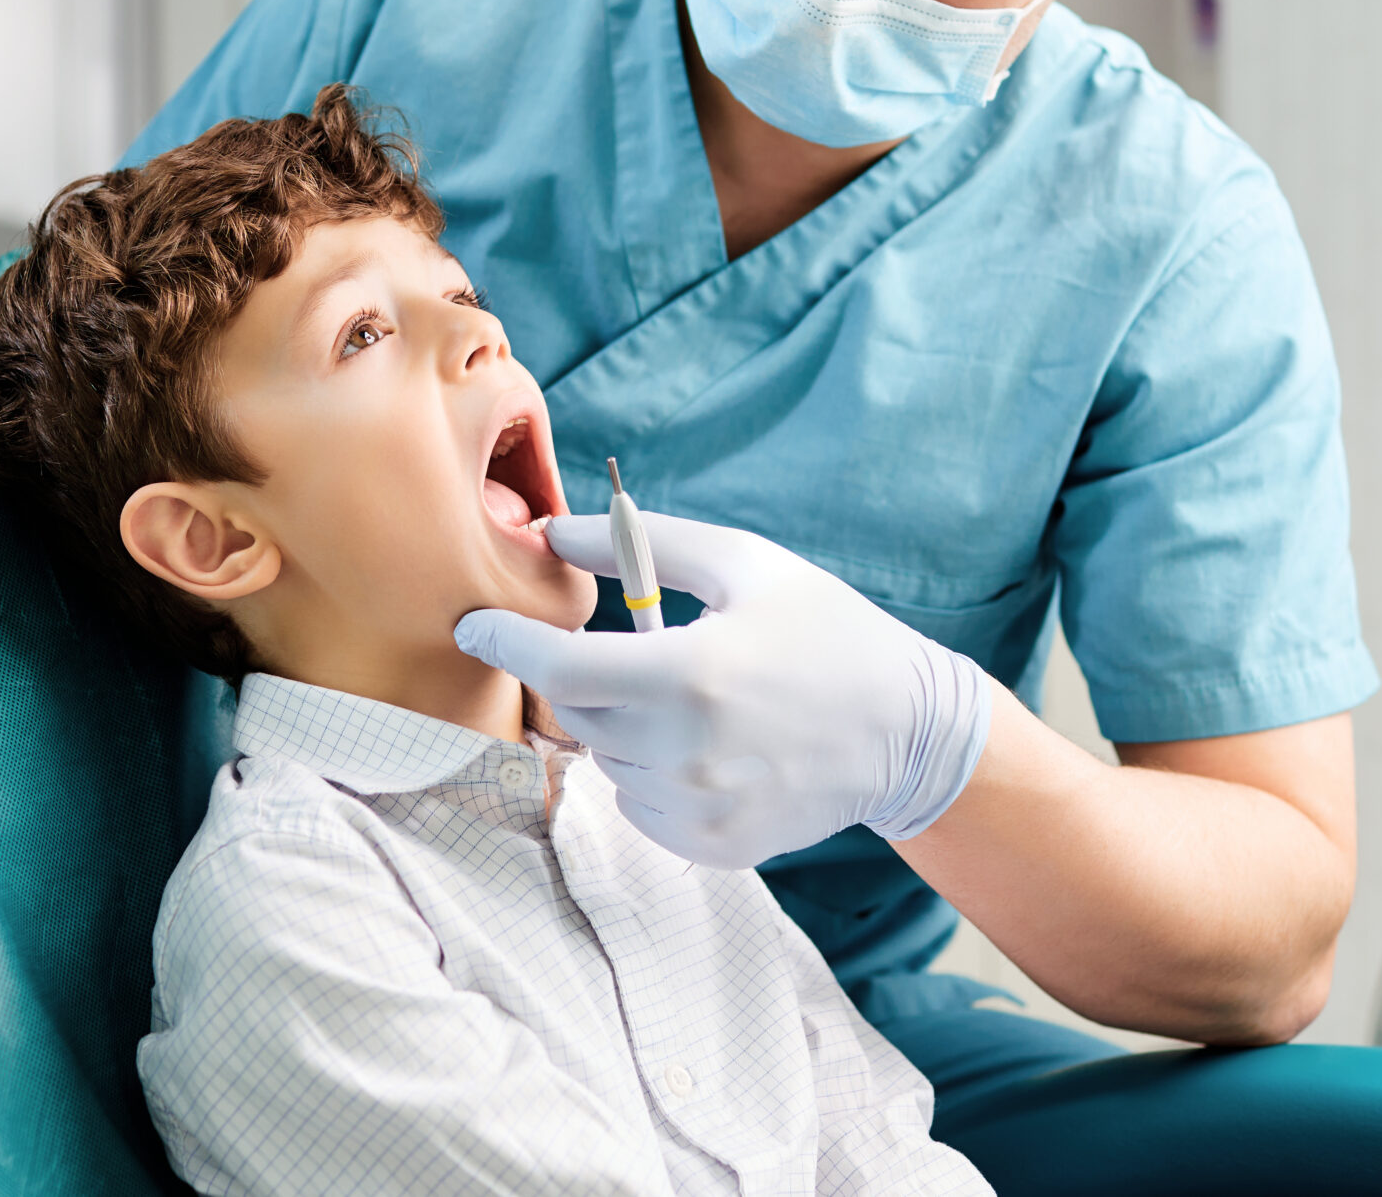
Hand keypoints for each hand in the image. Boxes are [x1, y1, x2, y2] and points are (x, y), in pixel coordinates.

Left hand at [454, 511, 990, 868]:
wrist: (907, 731)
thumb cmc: (823, 631)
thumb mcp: (743, 564)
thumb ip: (641, 545)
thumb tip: (553, 533)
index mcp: (691, 674)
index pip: (559, 668)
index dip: (506, 643)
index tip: (474, 625)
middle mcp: (687, 753)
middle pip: (577, 714)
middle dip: (585, 676)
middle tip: (641, 652)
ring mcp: (699, 809)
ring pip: (607, 760)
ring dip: (624, 725)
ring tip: (697, 699)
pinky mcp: (711, 847)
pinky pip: (639, 806)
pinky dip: (653, 773)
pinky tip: (711, 746)